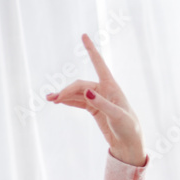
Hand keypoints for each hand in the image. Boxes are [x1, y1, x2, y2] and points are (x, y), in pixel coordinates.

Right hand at [45, 34, 145, 166]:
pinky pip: (78, 101)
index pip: (99, 64)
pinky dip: (68, 101)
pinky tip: (58, 102)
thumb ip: (102, 104)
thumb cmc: (129, 128)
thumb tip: (86, 92)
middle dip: (67, 90)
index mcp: (112, 87)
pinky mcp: (94, 109)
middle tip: (55, 99)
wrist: (129, 144)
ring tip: (51, 100)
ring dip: (64, 95)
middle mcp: (104, 90)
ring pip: (77, 93)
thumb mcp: (117, 116)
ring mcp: (98, 99)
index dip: (91, 50)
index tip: (84, 35)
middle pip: (81, 85)